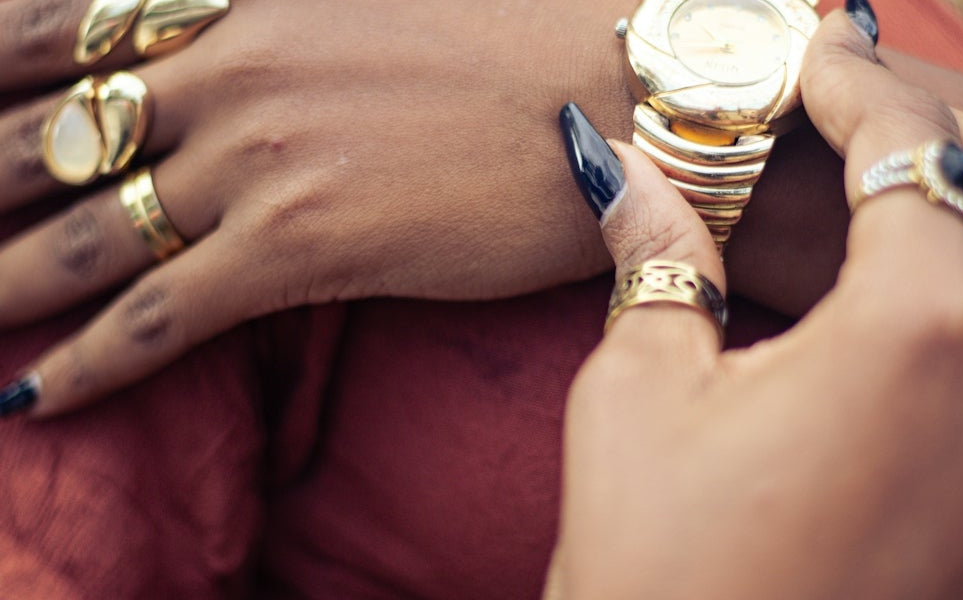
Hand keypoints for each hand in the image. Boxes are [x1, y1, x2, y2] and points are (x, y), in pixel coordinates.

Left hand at [0, 0, 634, 414]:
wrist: (620, 91)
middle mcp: (231, 68)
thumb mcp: (374, 3)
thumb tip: (236, 50)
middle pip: (46, 137)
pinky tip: (35, 398)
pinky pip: (166, 313)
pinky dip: (92, 361)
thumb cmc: (519, 43)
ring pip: (87, 234)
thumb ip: (287, 20)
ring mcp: (263, 155)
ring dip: (0, 285)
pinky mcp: (308, 241)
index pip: (57, 28)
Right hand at [546, 11, 962, 599]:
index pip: (911, 155)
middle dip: (941, 134)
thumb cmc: (659, 574)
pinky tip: (956, 331)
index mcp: (916, 340)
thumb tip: (621, 174)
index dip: (859, 85)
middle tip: (864, 114)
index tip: (821, 54)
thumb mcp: (635, 399)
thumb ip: (656, 263)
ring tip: (922, 204)